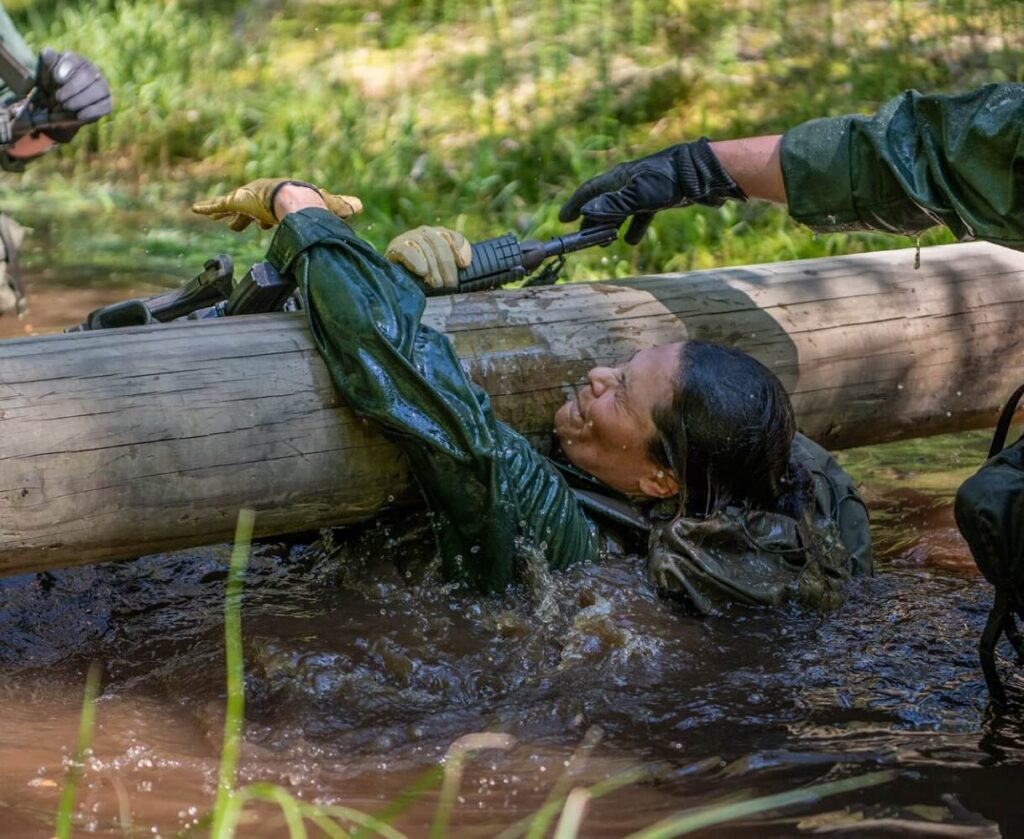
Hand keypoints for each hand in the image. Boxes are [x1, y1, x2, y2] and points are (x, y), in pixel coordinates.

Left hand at [34, 48, 111, 142]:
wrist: (59, 108)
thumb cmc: (51, 87)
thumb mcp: (44, 73)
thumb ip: (46, 62)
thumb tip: (48, 52)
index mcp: (76, 60)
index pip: (74, 60)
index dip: (66, 68)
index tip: (57, 79)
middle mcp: (93, 71)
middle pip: (88, 75)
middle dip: (72, 88)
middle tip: (58, 98)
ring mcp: (102, 87)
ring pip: (99, 91)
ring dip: (81, 100)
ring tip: (66, 107)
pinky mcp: (107, 104)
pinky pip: (104, 106)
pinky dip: (91, 112)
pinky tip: (79, 115)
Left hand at [191, 178, 361, 230]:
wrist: (298, 201)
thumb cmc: (313, 203)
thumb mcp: (330, 205)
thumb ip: (342, 206)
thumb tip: (360, 206)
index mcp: (282, 199)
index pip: (273, 209)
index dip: (269, 218)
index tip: (266, 226)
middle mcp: (264, 197)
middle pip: (253, 209)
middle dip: (247, 218)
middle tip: (241, 226)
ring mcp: (249, 199)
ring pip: (235, 208)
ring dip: (229, 215)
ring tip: (222, 222)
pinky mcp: (237, 201)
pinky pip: (218, 205)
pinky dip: (207, 208)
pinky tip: (195, 209)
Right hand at [385, 225, 471, 289]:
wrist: (393, 279)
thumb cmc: (422, 279)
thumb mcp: (440, 272)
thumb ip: (453, 268)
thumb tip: (465, 266)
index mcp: (439, 236)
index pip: (453, 237)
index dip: (461, 249)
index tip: (463, 265)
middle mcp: (425, 233)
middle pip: (440, 244)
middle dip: (447, 265)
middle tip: (450, 284)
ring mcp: (409, 237)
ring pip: (425, 247)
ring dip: (433, 267)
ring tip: (437, 284)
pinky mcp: (395, 247)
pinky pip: (407, 250)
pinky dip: (415, 260)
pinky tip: (421, 271)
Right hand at [558, 138, 745, 244]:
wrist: (701, 174)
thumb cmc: (668, 181)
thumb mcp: (638, 195)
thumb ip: (613, 204)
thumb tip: (587, 212)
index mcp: (618, 178)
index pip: (590, 191)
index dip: (576, 204)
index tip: (564, 219)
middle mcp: (628, 182)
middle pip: (603, 202)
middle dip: (592, 220)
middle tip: (583, 238)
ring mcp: (643, 190)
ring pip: (620, 210)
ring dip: (611, 226)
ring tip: (604, 243)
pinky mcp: (659, 197)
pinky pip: (639, 214)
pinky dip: (633, 227)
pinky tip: (631, 241)